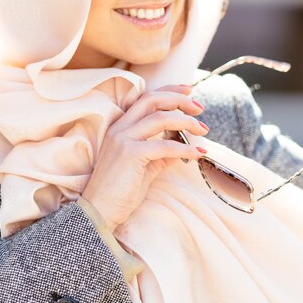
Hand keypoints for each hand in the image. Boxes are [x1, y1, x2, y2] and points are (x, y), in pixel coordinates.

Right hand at [82, 85, 207, 231]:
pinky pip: (165, 145)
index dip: (169, 91)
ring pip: (161, 118)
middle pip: (153, 100)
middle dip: (179, 99)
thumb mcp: (144, 167)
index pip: (146, 98)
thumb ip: (161, 153)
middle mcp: (120, 128)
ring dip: (187, 122)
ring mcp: (123, 139)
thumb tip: (183, 145)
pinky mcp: (131, 154)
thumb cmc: (120, 191)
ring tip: (203, 130)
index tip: (189, 92)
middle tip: (200, 108)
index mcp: (120, 127)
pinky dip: (185, 147)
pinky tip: (197, 153)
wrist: (99, 212)